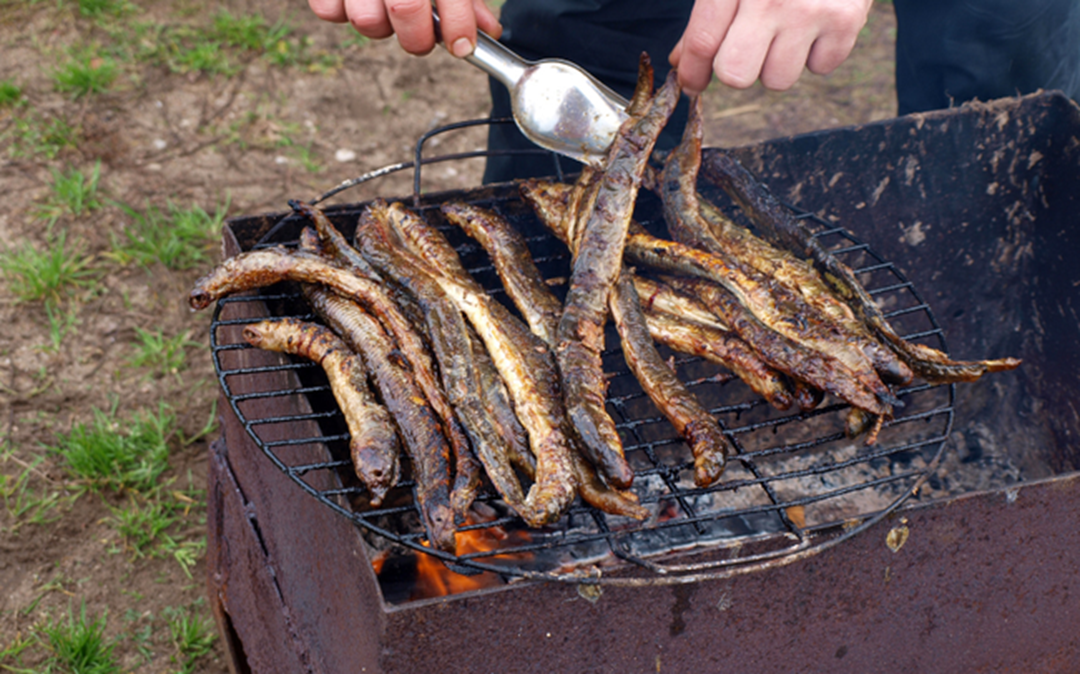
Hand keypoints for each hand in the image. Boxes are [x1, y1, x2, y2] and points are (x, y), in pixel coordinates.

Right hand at [307, 0, 501, 56]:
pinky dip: (342, 11)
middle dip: (420, 38)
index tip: (463, 44)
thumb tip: (488, 28)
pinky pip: (329, 12)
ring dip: (380, 25)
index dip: (459, 28)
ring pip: (367, 23)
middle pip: (406, 14)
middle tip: (424, 36)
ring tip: (383, 6)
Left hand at [669, 0, 871, 93]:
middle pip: (735, 75)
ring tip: (785, 27)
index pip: (703, 42)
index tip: (691, 83)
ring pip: (778, 80)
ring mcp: (811, 10)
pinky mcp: (846, 20)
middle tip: (745, 47)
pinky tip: (815, 22)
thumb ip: (707, 14)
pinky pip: (820, 68)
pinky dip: (817, 52)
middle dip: (735, 68)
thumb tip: (683, 63)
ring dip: (777, 62)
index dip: (692, 71)